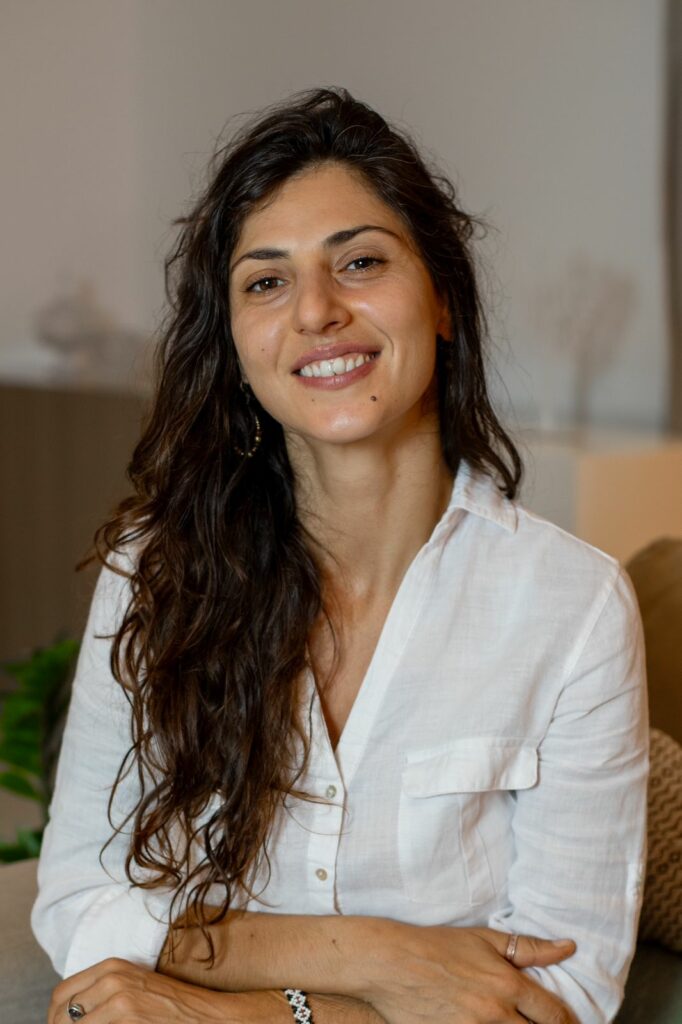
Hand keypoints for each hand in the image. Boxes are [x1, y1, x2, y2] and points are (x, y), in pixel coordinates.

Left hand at [48, 958, 288, 1023]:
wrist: (205, 1014)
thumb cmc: (169, 1005)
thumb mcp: (133, 988)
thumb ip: (102, 994)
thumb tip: (71, 1015)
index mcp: (111, 966)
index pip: (61, 994)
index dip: (52, 1018)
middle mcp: (112, 979)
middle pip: (62, 1015)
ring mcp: (120, 1000)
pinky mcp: (128, 1018)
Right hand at [356, 923, 578, 1023]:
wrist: (390, 962)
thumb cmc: (437, 945)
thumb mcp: (484, 939)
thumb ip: (529, 947)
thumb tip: (568, 947)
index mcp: (507, 984)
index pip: (554, 1015)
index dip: (567, 1023)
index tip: (566, 1023)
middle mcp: (494, 1012)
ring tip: (512, 1023)